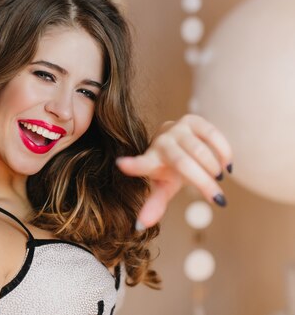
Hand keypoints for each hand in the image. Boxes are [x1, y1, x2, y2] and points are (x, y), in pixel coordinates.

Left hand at [115, 114, 232, 230]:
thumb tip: (140, 227)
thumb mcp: (163, 187)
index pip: (140, 164)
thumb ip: (154, 205)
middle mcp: (161, 142)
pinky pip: (212, 133)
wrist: (178, 141)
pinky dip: (223, 151)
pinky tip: (227, 165)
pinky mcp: (193, 120)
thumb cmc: (169, 169)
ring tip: (219, 178)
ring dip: (213, 167)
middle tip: (217, 199)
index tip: (121, 164)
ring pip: (198, 149)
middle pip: (182, 163)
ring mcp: (177, 129)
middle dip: (202, 183)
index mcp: (150, 160)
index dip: (132, 165)